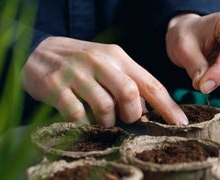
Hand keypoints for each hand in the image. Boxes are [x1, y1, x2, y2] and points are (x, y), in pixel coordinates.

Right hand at [23, 37, 187, 126]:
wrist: (40, 51)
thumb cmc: (81, 62)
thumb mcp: (108, 64)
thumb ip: (128, 82)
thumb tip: (147, 108)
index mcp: (117, 56)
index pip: (149, 83)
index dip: (167, 106)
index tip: (180, 123)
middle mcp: (99, 61)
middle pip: (130, 94)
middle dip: (132, 114)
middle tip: (124, 118)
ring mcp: (76, 73)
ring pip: (105, 107)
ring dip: (107, 121)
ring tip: (102, 120)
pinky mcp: (55, 86)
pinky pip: (78, 114)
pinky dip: (84, 124)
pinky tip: (83, 120)